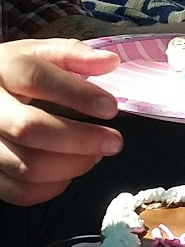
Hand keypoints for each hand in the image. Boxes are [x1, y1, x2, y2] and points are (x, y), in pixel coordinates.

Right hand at [0, 38, 123, 206]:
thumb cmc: (13, 76)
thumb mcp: (37, 54)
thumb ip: (72, 55)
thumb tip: (109, 62)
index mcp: (2, 69)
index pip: (35, 78)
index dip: (77, 95)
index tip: (110, 107)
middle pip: (30, 128)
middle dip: (81, 139)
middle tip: (113, 141)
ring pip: (27, 166)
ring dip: (72, 165)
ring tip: (94, 154)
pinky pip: (20, 192)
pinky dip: (53, 187)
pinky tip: (69, 170)